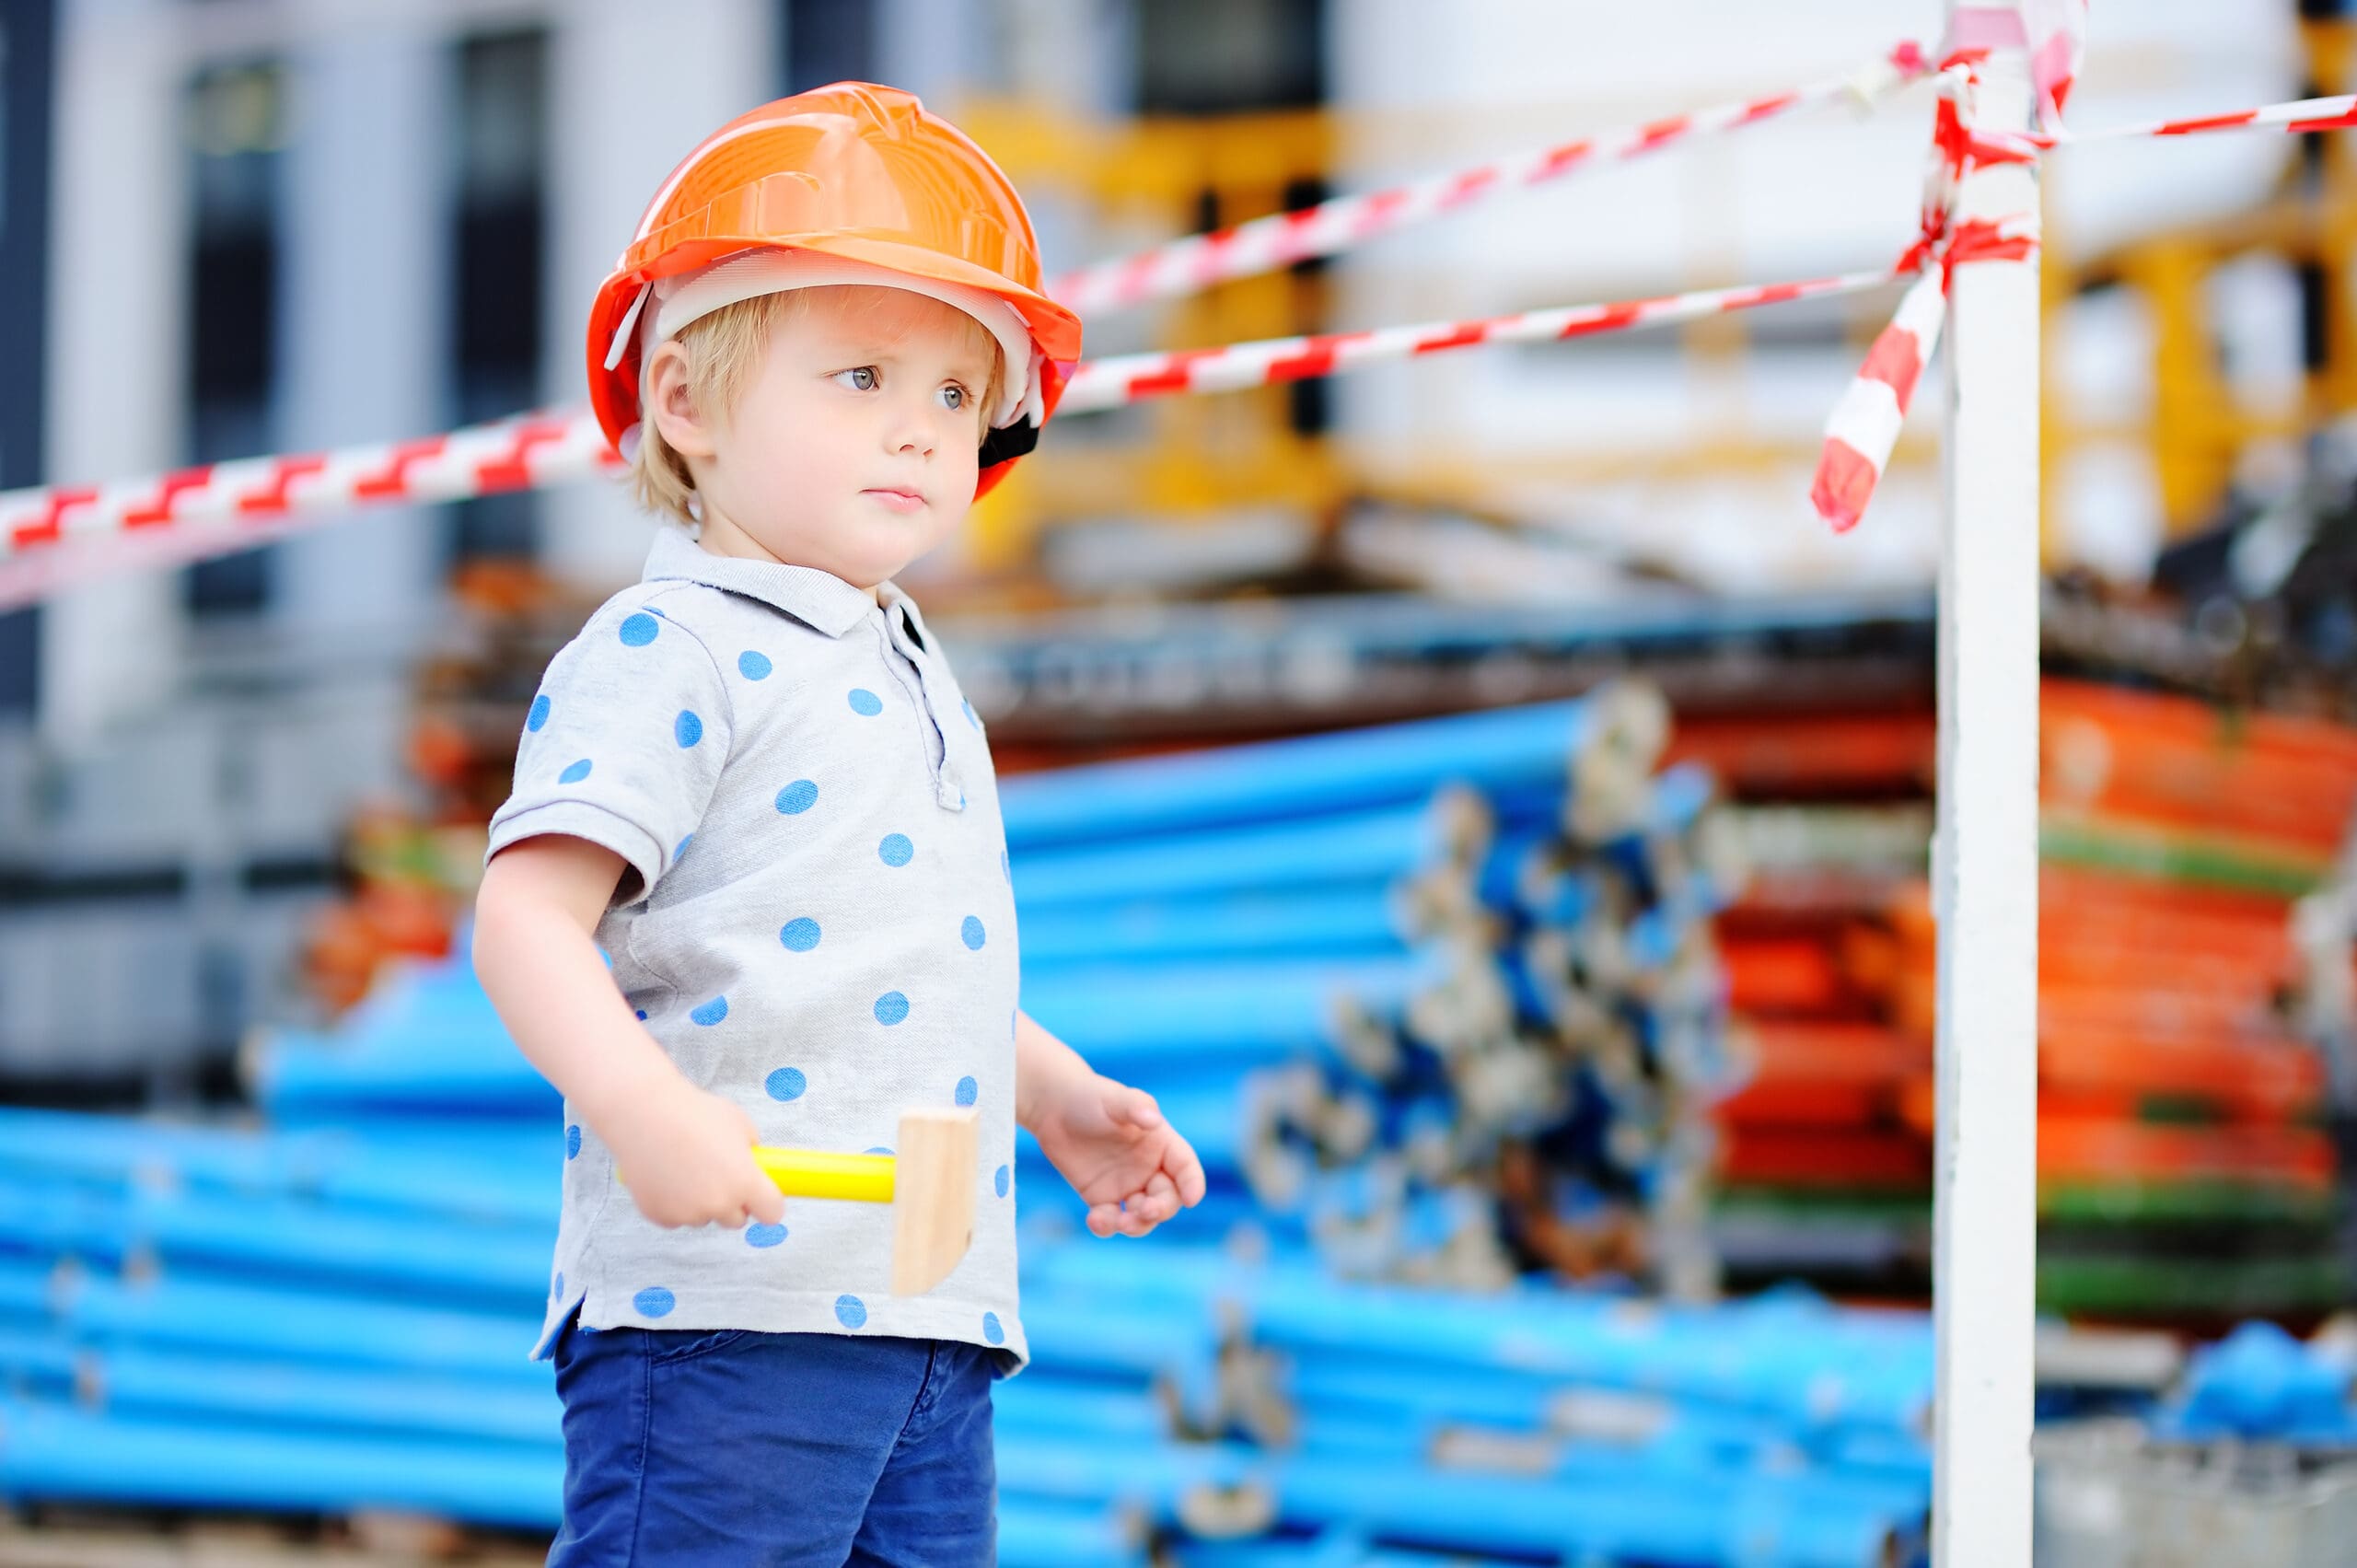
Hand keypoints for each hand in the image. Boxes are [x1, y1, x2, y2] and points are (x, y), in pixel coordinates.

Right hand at [603, 1076, 786, 1229]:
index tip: (761, 1196)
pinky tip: (666, 1176)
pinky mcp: (660, 1216)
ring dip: (700, 1202)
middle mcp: (719, 1204)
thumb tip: (753, 1164)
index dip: (768, 1204)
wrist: (644, 1113)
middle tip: (717, 1175)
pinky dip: (673, 1203)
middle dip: (732, 1202)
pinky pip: (675, 1218)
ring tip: (685, 1168)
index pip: (772, 1213)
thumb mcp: (738, 1122)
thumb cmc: (693, 1112)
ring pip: (703, 1217)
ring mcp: (687, 1213)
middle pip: (736, 1220)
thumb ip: (750, 1149)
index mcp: (745, 1182)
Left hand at [1030, 1075, 1207, 1237]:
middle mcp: (1149, 1168)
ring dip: (1137, 1225)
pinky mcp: (1101, 1198)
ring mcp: (1126, 1186)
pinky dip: (1107, 1226)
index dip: (1193, 1184)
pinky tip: (1095, 1219)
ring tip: (1120, 1222)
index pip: (1185, 1168)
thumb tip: (1154, 1120)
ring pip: (1142, 1217)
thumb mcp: (1114, 1098)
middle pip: (1167, 1199)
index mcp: (1161, 1144)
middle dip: (1161, 1209)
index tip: (1191, 1199)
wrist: (1053, 1107)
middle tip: (1145, 1210)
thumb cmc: (1090, 1096)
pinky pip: (1112, 1220)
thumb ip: (1135, 1107)